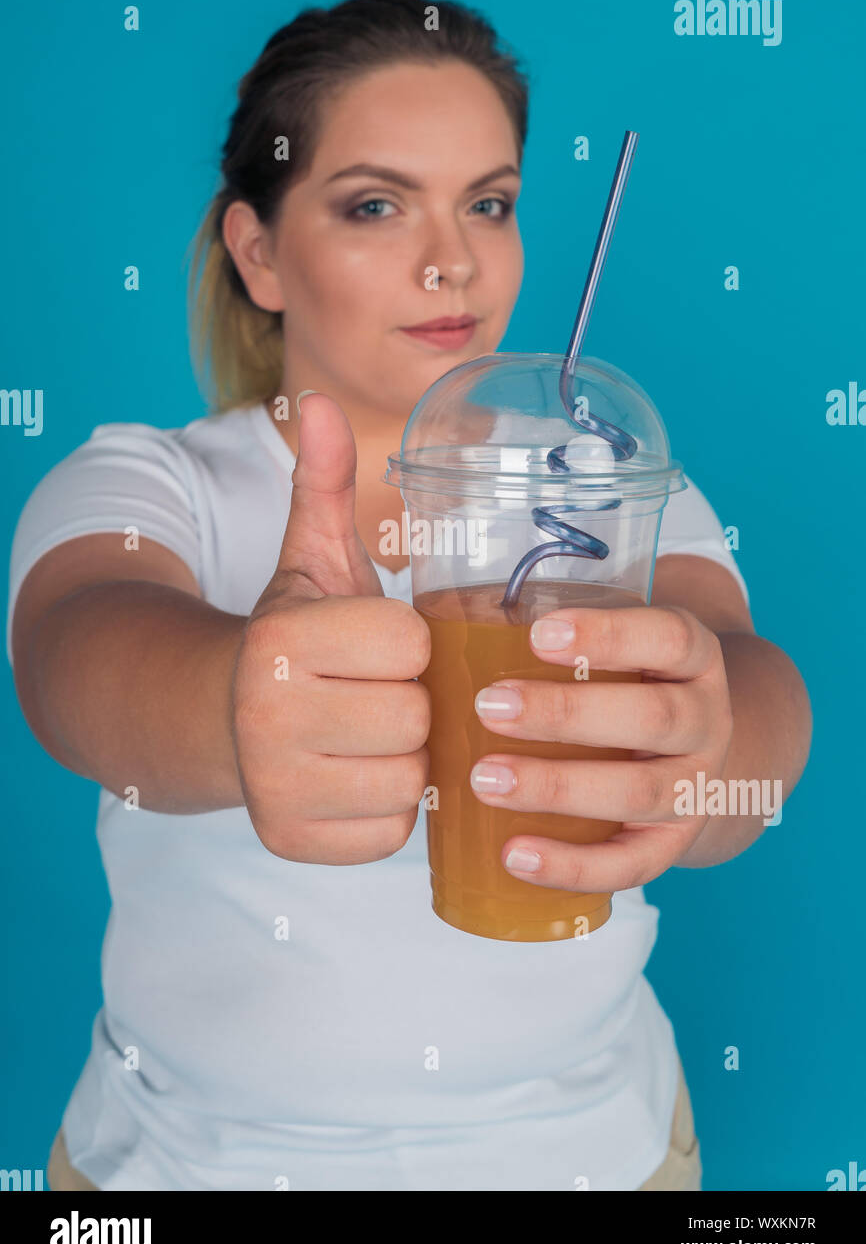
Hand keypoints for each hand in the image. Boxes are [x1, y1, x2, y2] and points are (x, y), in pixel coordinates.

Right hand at [231, 392, 430, 863]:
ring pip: (409, 779)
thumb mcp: (309, 559)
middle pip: (414, 716)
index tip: (374, 644)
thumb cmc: (292, 636)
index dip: (406, 643)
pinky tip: (352, 778)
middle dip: (408, 702)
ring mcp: (275, 787)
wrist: (220, 716)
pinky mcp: (290, 842)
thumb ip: (323, 483)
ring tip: (365, 734)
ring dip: (402, 758)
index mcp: (280, 638)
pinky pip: (391, 833)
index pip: (409, 644)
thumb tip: (318, 401)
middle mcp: (266, 714)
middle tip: (373, 692)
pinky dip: (384, 811)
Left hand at [470, 604, 734, 891]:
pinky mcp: (673, 844)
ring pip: (639, 793)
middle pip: (652, 718)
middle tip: (487, 706)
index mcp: (694, 659)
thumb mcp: (621, 648)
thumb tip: (450, 626)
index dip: (608, 636)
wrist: (690, 751)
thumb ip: (562, 637)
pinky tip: (514, 855)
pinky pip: (630, 865)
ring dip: (557, 787)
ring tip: (484, 780)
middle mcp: (706, 721)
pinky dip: (571, 866)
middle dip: (565, 714)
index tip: (537, 634)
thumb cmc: (627, 684)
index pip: (670, 639)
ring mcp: (696, 788)